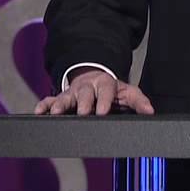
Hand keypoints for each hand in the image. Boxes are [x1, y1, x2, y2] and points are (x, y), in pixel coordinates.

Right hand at [33, 69, 154, 115]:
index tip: (103, 111)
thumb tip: (150, 111)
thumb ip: (138, 101)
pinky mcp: (61, 97)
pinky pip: (50, 100)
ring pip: (66, 97)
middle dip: (83, 104)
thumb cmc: (111, 90)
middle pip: (85, 94)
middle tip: (82, 113)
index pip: (106, 91)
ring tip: (56, 113)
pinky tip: (39, 112)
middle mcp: (88, 87)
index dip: (104, 101)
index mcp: (105, 84)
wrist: (94, 76)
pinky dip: (44, 105)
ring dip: (60, 104)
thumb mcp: (127, 92)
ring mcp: (73, 92)